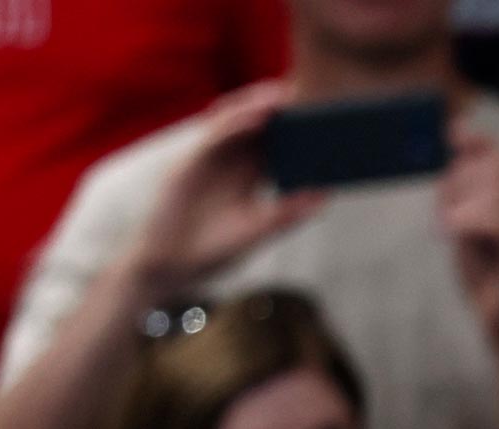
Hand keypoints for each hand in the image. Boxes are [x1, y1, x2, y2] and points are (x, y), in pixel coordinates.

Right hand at [125, 82, 323, 298]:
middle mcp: (229, 161)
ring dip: (259, 106)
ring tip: (287, 95)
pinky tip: (259, 117)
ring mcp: (207, 159)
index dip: (298, 127)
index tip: (327, 114)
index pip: (276, 142)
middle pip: (256, 125)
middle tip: (311, 91)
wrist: (171, 268)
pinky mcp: (188, 164)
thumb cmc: (214, 250)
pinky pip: (214, 137)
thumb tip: (325, 194)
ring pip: (235, 123)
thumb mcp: (258, 231)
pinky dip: (235, 124)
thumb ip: (288, 213)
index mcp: (248, 174)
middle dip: (280, 108)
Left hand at [440, 122, 498, 352]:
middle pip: (493, 167)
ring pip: (495, 189)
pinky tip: (454, 237)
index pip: (498, 154)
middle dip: (458, 182)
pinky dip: (466, 223)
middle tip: (444, 215)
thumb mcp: (464, 224)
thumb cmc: (485, 275)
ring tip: (450, 230)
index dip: (474, 141)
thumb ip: (460, 189)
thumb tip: (451, 147)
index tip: (448, 137)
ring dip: (460, 205)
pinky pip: (496, 219)